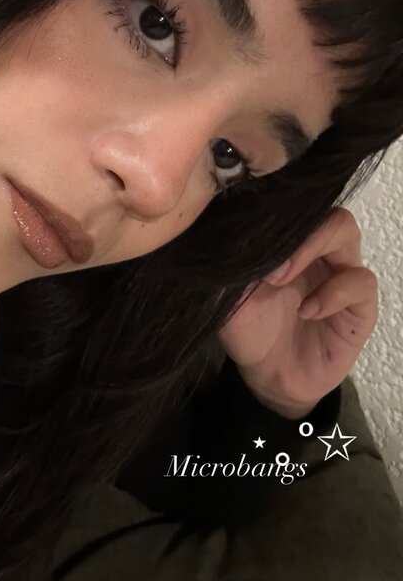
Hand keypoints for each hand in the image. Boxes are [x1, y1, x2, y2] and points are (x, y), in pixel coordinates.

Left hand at [218, 207, 378, 418]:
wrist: (268, 376)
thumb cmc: (250, 329)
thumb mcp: (227, 296)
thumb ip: (228, 264)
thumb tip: (219, 234)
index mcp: (287, 240)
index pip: (290, 204)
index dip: (272, 213)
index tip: (247, 241)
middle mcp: (317, 249)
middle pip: (318, 206)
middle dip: (294, 229)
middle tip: (267, 265)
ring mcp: (340, 272)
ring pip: (346, 231)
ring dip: (313, 249)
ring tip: (280, 281)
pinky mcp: (359, 305)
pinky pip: (361, 282)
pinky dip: (334, 294)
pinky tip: (307, 311)